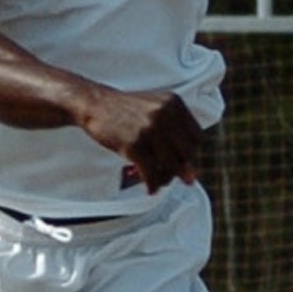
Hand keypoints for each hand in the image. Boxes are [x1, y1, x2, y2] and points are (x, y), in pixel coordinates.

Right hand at [76, 87, 201, 190]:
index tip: (180, 161)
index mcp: (173, 103)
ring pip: (170, 166)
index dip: (190, 153)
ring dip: (164, 180)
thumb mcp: (154, 113)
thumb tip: (190, 177)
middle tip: (166, 175)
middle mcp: (165, 114)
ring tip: (155, 181)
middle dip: (178, 168)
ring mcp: (149, 129)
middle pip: (187, 154)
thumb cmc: (124, 110)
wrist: (95, 104)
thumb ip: (174, 137)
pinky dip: (151, 185)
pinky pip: (151, 173)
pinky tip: (148, 187)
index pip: (197, 137)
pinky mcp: (134, 144)